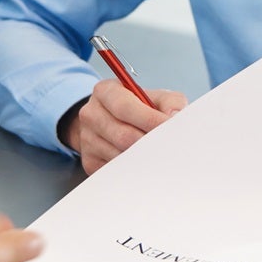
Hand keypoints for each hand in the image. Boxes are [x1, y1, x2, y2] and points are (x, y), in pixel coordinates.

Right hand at [64, 77, 186, 174]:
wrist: (111, 122)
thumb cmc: (138, 108)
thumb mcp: (155, 96)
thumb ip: (170, 102)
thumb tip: (174, 116)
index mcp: (105, 91)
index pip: (125, 107)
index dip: (149, 119)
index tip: (169, 128)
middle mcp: (91, 114)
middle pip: (123, 135)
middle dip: (149, 142)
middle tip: (168, 145)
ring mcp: (87, 139)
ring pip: (120, 156)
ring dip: (143, 157)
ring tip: (158, 152)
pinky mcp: (90, 161)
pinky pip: (115, 170)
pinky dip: (133, 168)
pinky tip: (143, 161)